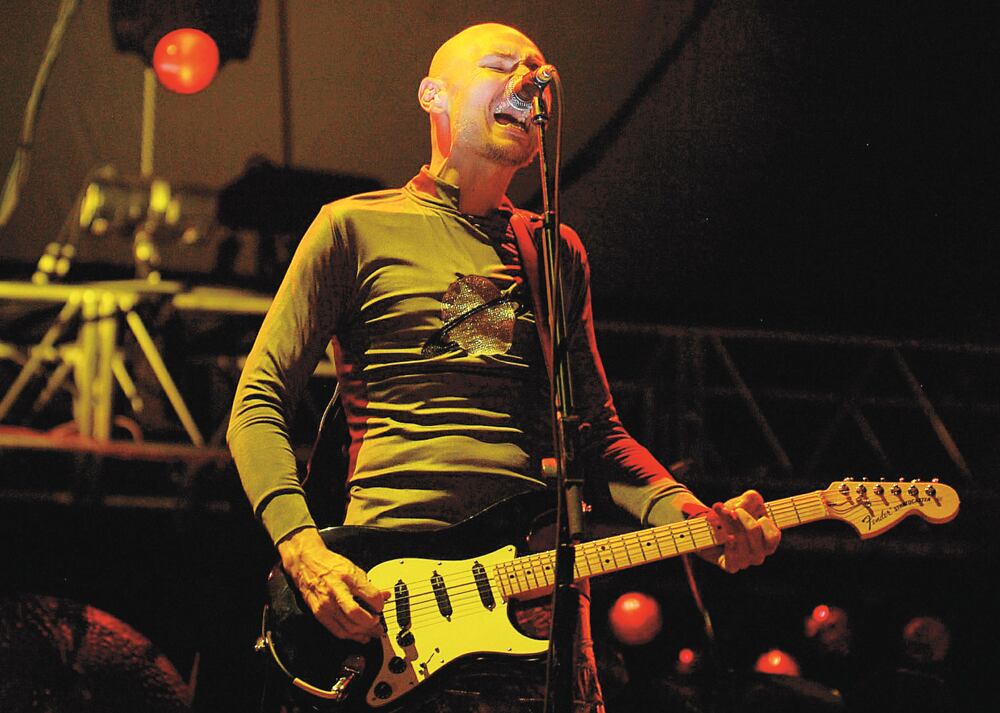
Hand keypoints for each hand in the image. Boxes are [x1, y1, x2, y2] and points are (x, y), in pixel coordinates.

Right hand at [277, 528, 389, 642]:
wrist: (306, 563)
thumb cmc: (330, 565)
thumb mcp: (354, 569)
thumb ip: (369, 586)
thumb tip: (385, 596)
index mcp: (349, 578)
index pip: (372, 597)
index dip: (380, 605)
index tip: (381, 607)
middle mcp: (337, 591)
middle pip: (358, 615)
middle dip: (372, 623)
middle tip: (378, 623)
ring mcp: (327, 604)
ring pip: (348, 627)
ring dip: (364, 633)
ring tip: (372, 632)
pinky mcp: (319, 613)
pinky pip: (337, 631)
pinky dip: (351, 636)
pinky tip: (359, 636)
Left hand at [696, 489, 779, 572]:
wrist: (712, 527)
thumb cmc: (735, 515)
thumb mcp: (745, 501)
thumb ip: (750, 498)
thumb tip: (738, 508)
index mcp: (768, 540)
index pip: (773, 536)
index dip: (762, 522)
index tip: (750, 511)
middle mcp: (759, 553)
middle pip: (755, 536)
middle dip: (743, 520)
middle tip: (734, 511)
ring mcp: (745, 561)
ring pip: (742, 547)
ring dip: (731, 528)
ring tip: (723, 518)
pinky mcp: (730, 566)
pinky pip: (733, 564)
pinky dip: (730, 549)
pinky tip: (727, 538)